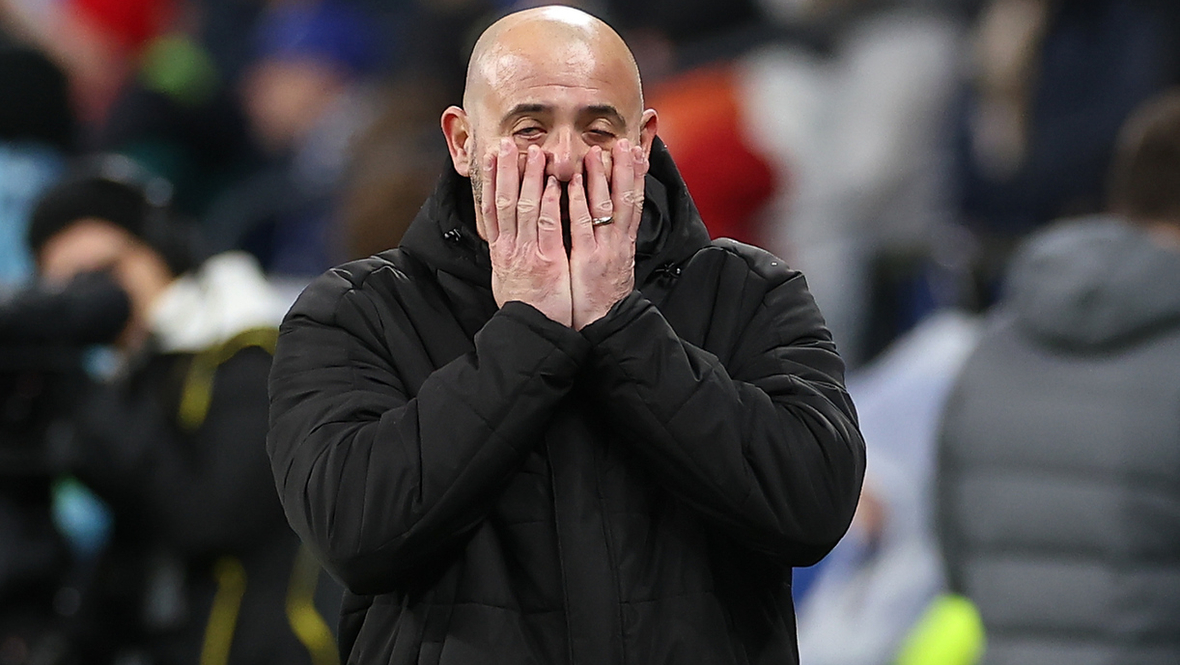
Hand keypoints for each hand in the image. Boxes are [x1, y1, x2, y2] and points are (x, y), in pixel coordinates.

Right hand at [482, 138, 571, 325]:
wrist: (531, 333)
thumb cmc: (525, 308)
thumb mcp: (506, 279)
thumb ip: (507, 256)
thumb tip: (503, 240)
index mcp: (501, 251)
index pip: (491, 208)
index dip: (491, 180)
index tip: (492, 157)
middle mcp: (510, 248)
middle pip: (504, 202)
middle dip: (506, 170)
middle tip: (506, 143)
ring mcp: (528, 253)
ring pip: (525, 208)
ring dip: (529, 179)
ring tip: (533, 153)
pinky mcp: (547, 261)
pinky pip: (548, 226)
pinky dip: (550, 203)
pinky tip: (553, 184)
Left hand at [568, 139, 648, 329]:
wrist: (604, 325)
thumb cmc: (604, 295)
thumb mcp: (615, 263)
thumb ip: (614, 239)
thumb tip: (612, 218)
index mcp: (625, 242)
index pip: (634, 201)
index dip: (637, 175)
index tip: (636, 151)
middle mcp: (618, 242)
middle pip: (626, 198)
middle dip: (626, 169)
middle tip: (623, 142)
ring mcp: (603, 250)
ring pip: (604, 207)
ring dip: (600, 178)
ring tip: (596, 152)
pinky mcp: (586, 260)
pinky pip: (581, 226)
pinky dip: (578, 202)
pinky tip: (574, 183)